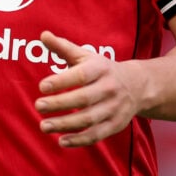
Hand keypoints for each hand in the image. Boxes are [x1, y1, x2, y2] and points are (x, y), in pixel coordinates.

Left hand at [34, 31, 142, 146]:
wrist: (137, 86)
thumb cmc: (101, 69)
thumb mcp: (85, 55)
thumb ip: (63, 47)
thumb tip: (43, 35)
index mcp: (100, 69)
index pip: (80, 75)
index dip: (61, 81)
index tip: (41, 86)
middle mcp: (109, 88)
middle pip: (84, 99)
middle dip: (60, 104)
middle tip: (38, 106)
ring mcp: (114, 108)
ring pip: (89, 119)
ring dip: (65, 125)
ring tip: (44, 126)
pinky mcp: (115, 125)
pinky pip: (97, 135)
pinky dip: (79, 140)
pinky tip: (61, 141)